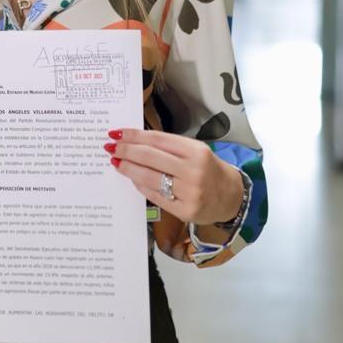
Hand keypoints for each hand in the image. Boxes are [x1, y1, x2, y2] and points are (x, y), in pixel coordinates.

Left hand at [105, 129, 243, 224]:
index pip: (157, 139)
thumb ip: (169, 146)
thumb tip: (135, 141)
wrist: (230, 196)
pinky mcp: (184, 210)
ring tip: (116, 161)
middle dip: (126, 151)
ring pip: (149, 177)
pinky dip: (140, 185)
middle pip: (150, 157)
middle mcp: (193, 170)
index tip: (118, 133)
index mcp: (196, 151)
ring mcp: (189, 192)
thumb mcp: (195, 150)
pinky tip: (132, 178)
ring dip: (128, 168)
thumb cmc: (208, 169)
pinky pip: (154, 195)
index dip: (134, 135)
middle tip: (111, 147)